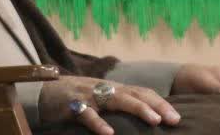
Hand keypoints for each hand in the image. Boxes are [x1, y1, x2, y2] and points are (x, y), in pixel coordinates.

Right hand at [39, 76, 181, 133]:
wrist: (43, 91)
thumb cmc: (76, 99)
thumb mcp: (99, 100)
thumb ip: (118, 105)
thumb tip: (144, 117)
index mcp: (113, 89)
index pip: (141, 92)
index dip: (160, 103)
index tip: (177, 118)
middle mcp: (104, 89)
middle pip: (134, 93)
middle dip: (156, 106)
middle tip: (173, 120)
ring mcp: (89, 95)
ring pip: (116, 99)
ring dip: (137, 108)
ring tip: (153, 120)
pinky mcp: (72, 104)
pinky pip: (87, 113)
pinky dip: (98, 123)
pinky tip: (108, 134)